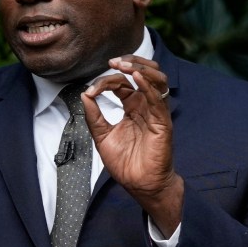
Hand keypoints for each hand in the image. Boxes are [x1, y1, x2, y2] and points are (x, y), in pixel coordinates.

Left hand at [82, 56, 182, 235]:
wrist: (139, 185)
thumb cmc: (126, 164)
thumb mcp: (102, 136)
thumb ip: (94, 116)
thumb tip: (85, 94)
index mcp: (133, 107)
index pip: (123, 83)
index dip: (107, 81)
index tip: (91, 91)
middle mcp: (146, 106)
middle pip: (144, 73)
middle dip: (130, 63)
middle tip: (113, 62)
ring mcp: (156, 113)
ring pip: (157, 80)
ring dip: (141, 69)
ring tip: (125, 66)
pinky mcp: (163, 123)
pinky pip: (158, 99)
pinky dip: (149, 86)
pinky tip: (137, 78)